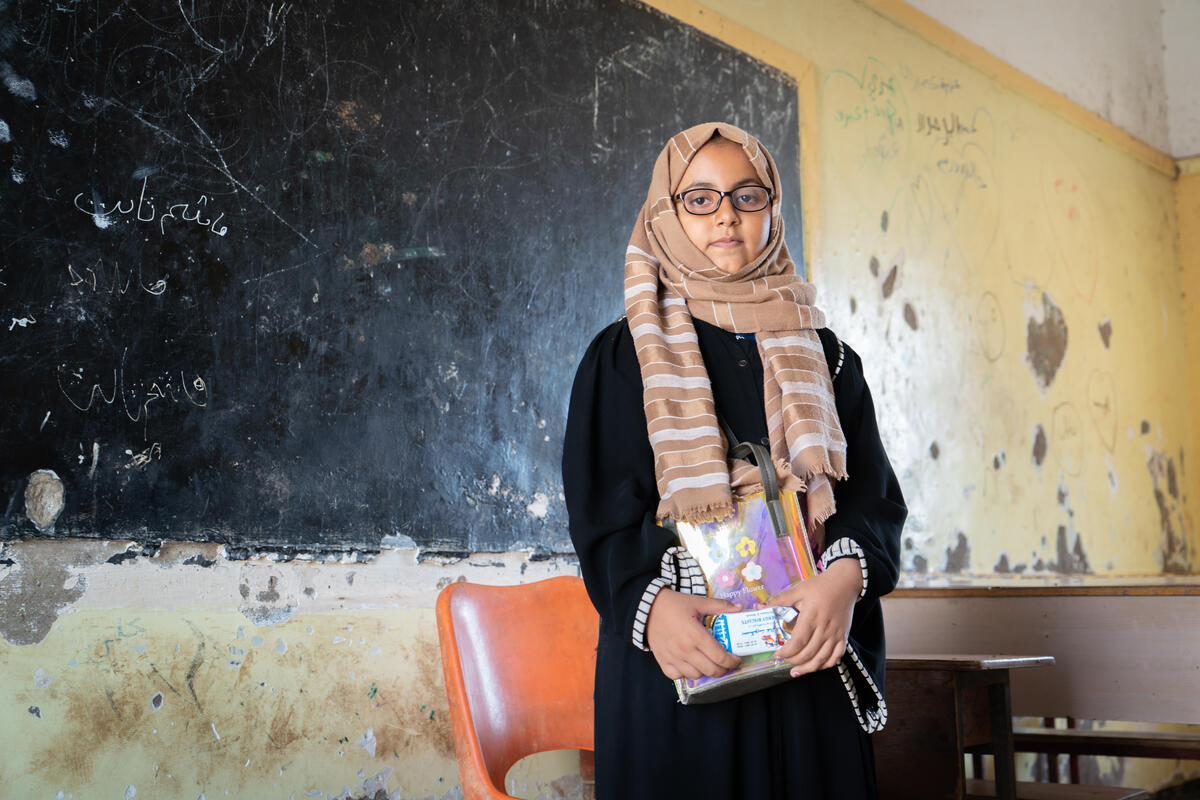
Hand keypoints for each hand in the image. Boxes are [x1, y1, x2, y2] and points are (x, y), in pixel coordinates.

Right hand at [645, 589, 743, 679]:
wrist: (647, 607)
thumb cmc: (674, 604)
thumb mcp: (698, 602)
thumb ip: (720, 606)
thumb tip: (739, 608)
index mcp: (696, 635)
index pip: (720, 657)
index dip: (733, 661)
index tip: (737, 659)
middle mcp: (685, 650)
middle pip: (711, 670)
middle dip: (724, 669)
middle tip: (727, 664)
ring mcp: (673, 657)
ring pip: (696, 675)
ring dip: (706, 672)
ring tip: (709, 663)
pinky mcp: (663, 661)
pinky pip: (677, 676)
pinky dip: (686, 674)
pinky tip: (691, 665)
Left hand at [768, 558, 861, 676]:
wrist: (845, 583)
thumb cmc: (821, 586)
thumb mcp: (799, 590)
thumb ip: (780, 600)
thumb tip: (762, 607)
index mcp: (812, 617)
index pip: (798, 642)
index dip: (786, 652)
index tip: (777, 654)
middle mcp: (824, 629)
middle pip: (808, 653)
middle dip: (793, 660)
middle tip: (784, 660)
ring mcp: (836, 634)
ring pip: (822, 659)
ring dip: (807, 668)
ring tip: (795, 672)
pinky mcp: (844, 637)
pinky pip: (836, 657)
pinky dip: (825, 665)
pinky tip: (815, 666)